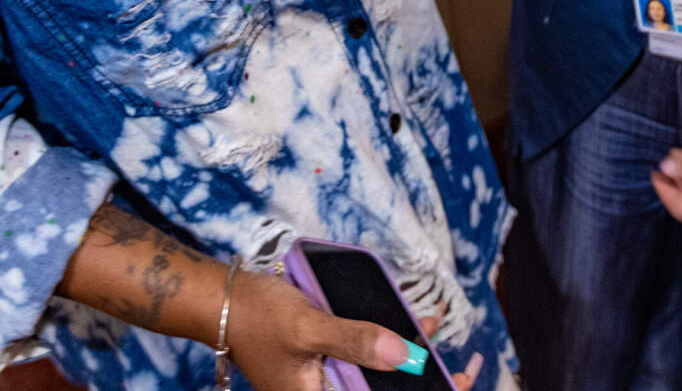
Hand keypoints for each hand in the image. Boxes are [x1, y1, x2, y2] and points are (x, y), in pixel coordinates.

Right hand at [228, 272, 481, 390]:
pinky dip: (382, 344)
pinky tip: (403, 323)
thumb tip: (407, 356)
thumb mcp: (309, 326)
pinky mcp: (321, 363)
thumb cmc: (256, 315)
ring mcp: (322, 380)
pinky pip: (360, 359)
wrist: (219, 301)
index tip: (462, 378)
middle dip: (421, 377)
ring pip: (374, 376)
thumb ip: (356, 341)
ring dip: (403, 357)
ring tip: (432, 330)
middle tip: (461, 364)